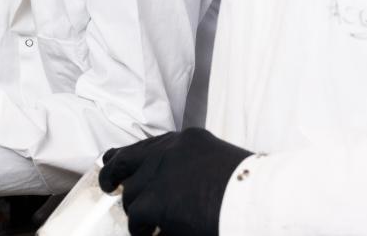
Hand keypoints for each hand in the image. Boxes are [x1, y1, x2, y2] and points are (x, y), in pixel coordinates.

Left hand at [99, 128, 251, 235]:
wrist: (258, 199)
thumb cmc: (250, 186)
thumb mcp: (219, 163)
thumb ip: (192, 166)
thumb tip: (176, 185)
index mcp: (186, 140)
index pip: (147, 144)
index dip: (129, 156)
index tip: (116, 161)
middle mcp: (167, 151)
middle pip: (125, 161)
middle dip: (112, 173)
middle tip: (108, 185)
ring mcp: (158, 175)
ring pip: (131, 195)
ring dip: (136, 212)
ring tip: (144, 226)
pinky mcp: (155, 202)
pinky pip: (137, 221)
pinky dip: (141, 231)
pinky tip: (150, 235)